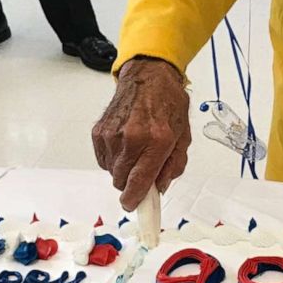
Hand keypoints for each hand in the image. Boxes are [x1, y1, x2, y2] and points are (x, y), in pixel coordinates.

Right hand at [92, 57, 191, 211]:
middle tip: (142, 171)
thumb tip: (159, 187)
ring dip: (123, 169)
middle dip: (132, 182)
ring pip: (112, 171)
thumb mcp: (183, 136)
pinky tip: (125, 144)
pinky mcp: (99, 132)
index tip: (133, 205)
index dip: (135, 199)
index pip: (139, 182)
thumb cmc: (167, 103)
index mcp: (157, 140)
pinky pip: (103, 159)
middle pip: (122, 181)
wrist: (148, 77)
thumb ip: (174, 165)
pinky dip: (113, 158)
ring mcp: (112, 135)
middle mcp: (132, 138)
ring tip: (136, 150)